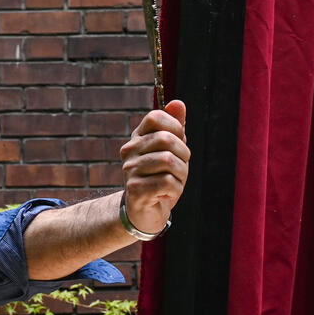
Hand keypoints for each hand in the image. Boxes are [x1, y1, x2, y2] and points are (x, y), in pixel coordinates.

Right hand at [118, 99, 189, 235]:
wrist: (145, 211)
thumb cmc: (161, 177)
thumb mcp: (172, 151)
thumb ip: (175, 127)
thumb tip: (178, 103)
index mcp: (138, 137)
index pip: (155, 117)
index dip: (175, 127)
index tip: (180, 142)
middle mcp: (130, 151)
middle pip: (166, 139)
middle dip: (184, 154)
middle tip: (182, 167)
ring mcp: (130, 170)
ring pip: (169, 162)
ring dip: (182, 175)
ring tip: (175, 182)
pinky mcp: (135, 189)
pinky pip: (167, 182)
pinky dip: (175, 189)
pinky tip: (168, 193)